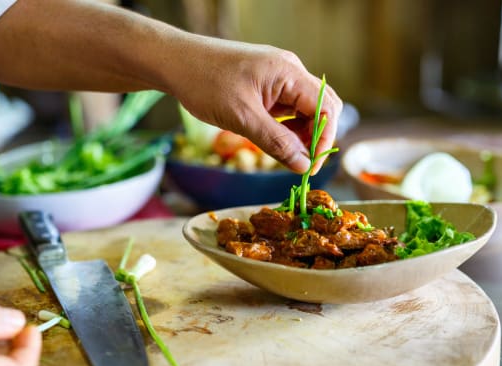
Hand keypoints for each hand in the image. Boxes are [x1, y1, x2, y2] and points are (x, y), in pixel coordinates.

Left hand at [168, 38, 342, 173]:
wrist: (175, 63)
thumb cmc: (205, 83)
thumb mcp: (242, 118)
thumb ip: (276, 142)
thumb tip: (303, 164)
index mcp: (289, 72)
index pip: (326, 107)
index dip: (324, 139)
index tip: (312, 166)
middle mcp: (289, 71)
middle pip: (321, 107)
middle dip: (317, 137)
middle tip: (303, 165)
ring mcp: (278, 78)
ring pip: (304, 110)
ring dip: (301, 135)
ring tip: (287, 157)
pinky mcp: (266, 86)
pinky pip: (287, 109)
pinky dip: (286, 128)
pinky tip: (276, 143)